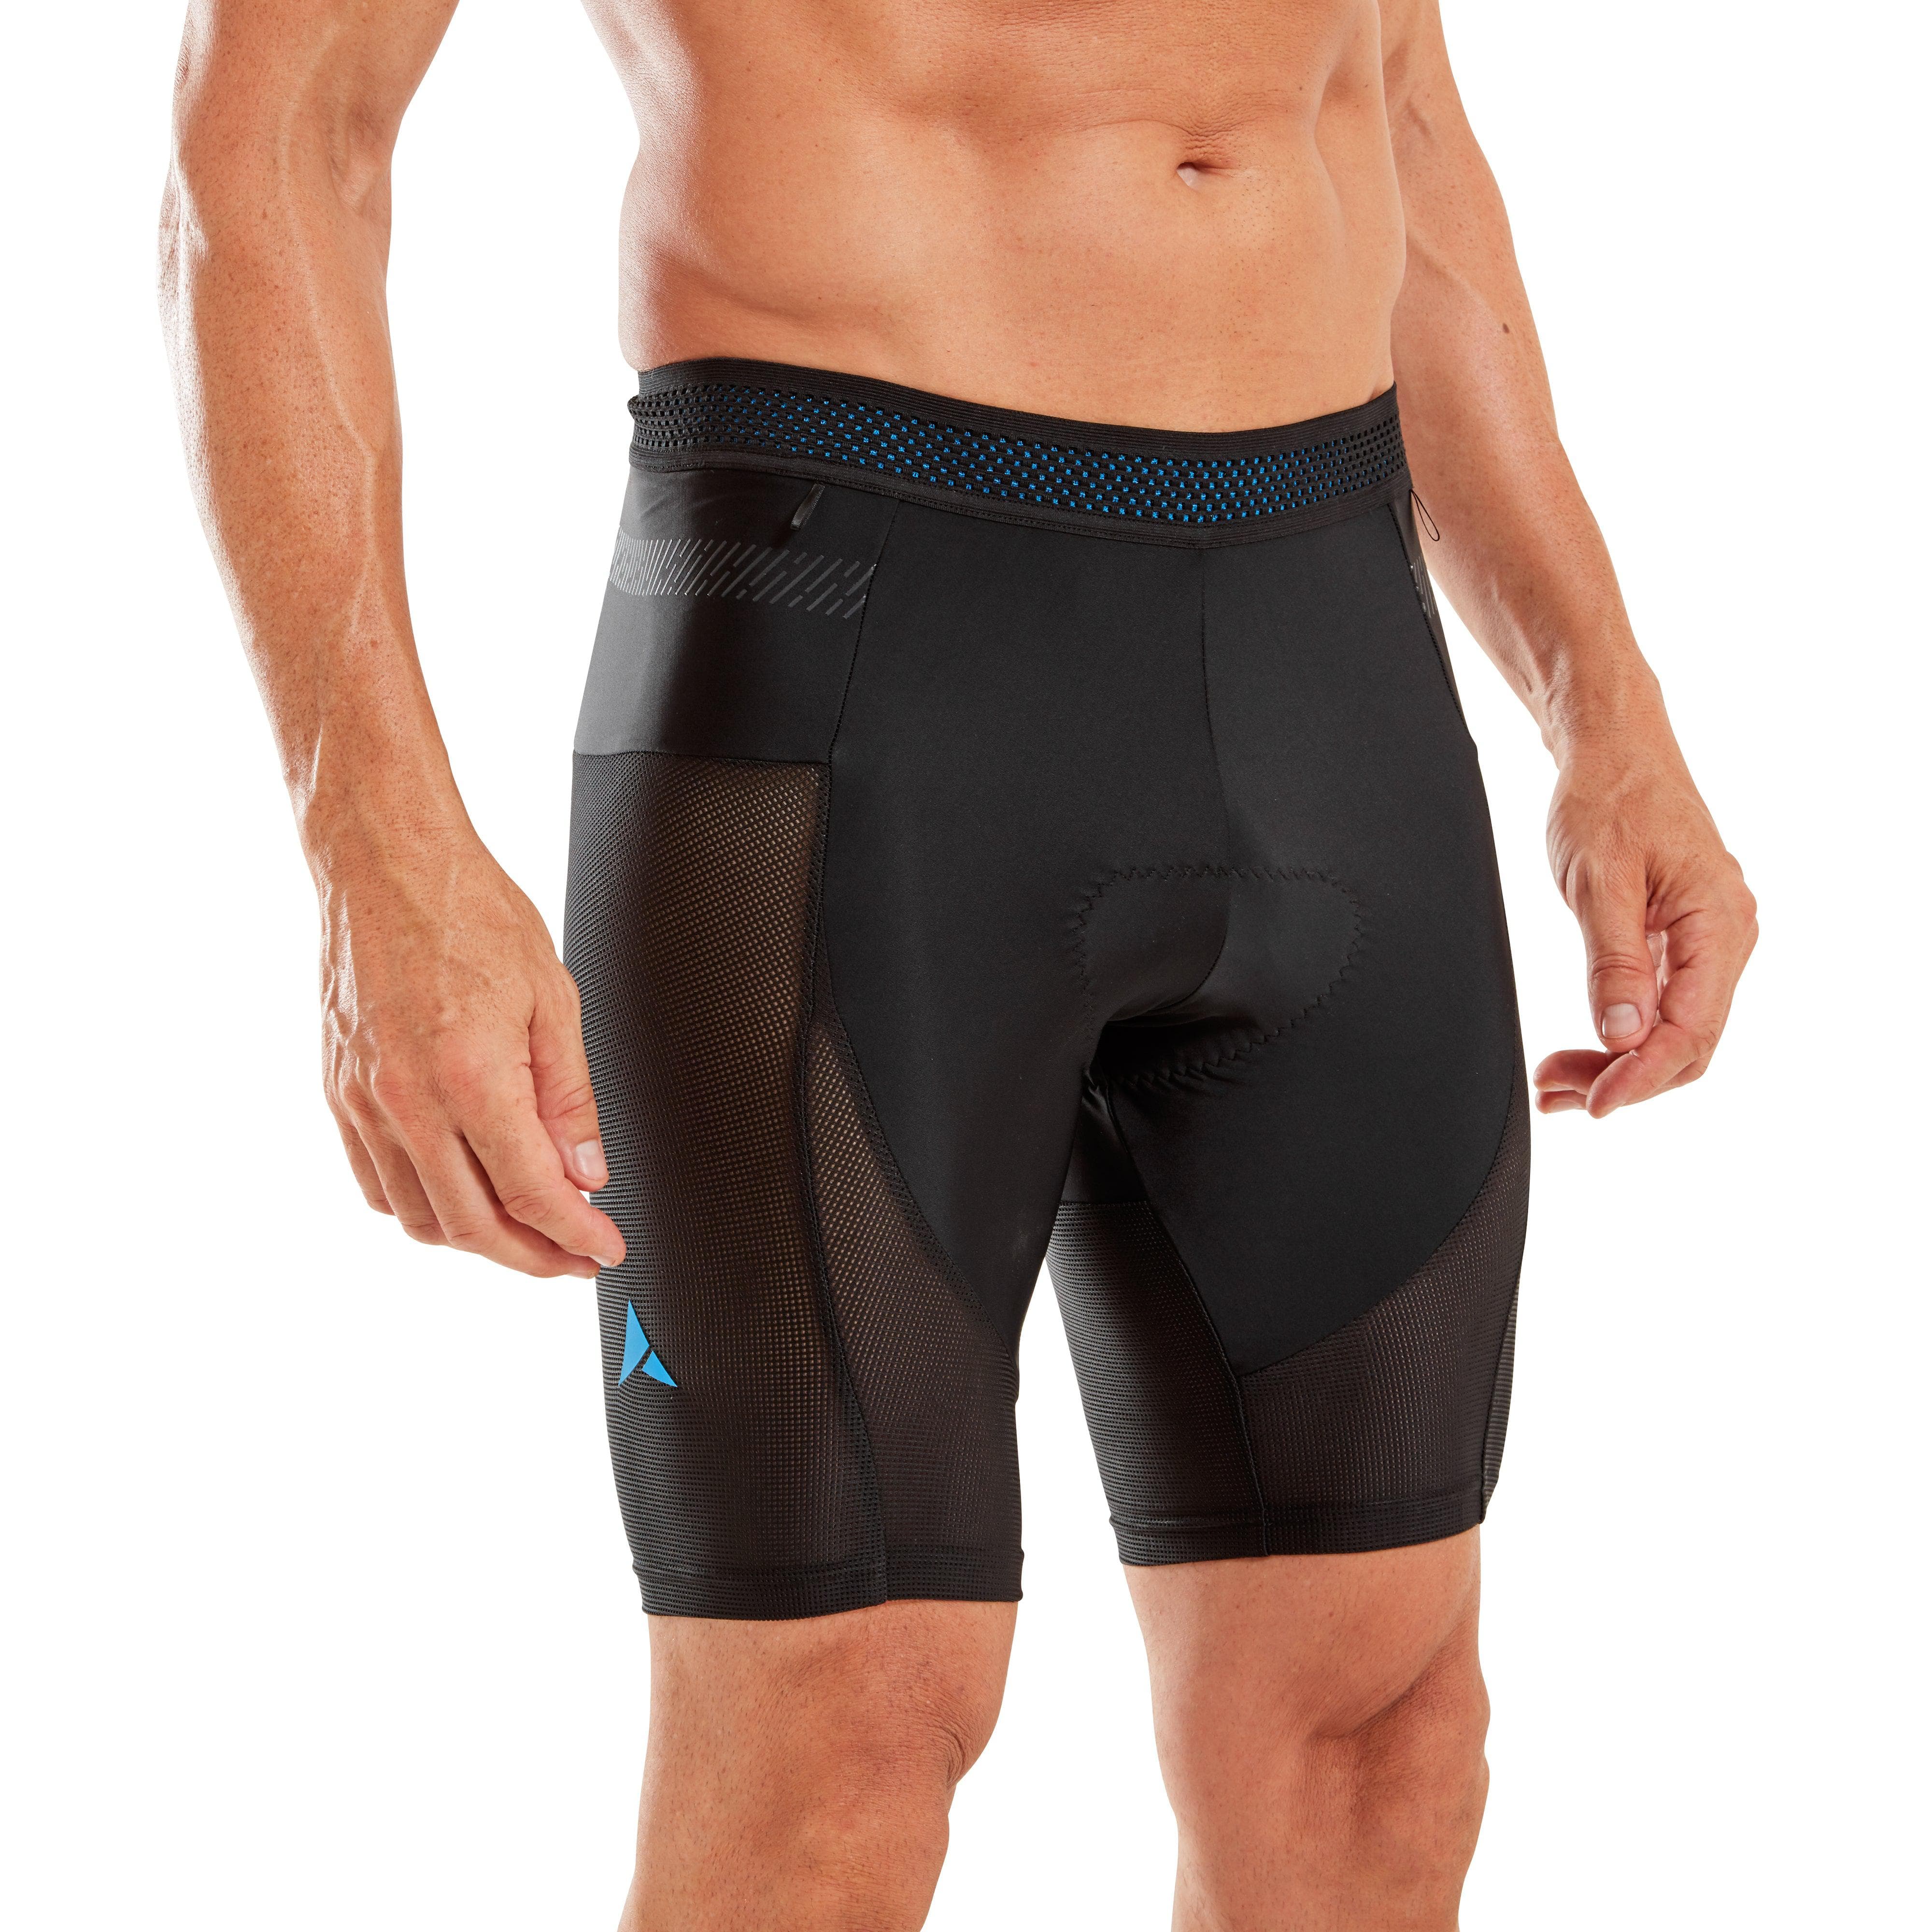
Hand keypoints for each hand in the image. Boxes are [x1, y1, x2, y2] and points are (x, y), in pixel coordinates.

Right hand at [317, 814, 624, 1276]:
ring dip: (476, 1239)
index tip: (603, 1250)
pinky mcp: (338, 1092)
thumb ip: (570, 1098)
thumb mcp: (554, 999)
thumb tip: (586, 1174)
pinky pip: (375, 1183)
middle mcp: (407, 1100)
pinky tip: (460, 1194)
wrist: (387, 862)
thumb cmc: (471, 912)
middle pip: (472, 1225)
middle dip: (532, 1256)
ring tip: (524, 1229)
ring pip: (418, 1216)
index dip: (575, 1235)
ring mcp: (363, 1101)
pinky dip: (422, 1207)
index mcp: (471, 1076)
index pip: (532, 1193)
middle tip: (572, 1256)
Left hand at [1535, 731, 1756, 1117]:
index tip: (1594, 1104)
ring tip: (1555, 1082)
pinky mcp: (1681, 942)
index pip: (1691, 1029)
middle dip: (1623, 1079)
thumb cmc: (1608, 799)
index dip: (1642, 1076)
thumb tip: (1624, 1033)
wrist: (1615, 751)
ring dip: (1618, 1064)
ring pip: (1674, 1032)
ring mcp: (1707, 942)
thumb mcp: (1600, 879)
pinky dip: (1622, 1036)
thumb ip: (1614, 961)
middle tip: (1555, 1094)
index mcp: (1718, 923)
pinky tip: (1584, 1053)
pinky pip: (1663, 1006)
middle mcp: (1726, 938)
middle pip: (1687, 1043)